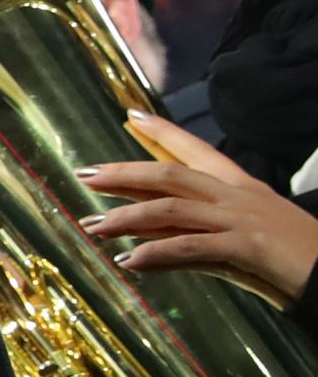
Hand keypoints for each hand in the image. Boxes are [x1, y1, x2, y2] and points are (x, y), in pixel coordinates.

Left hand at [79, 113, 317, 305]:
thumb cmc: (293, 260)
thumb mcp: (239, 243)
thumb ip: (195, 236)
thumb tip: (145, 240)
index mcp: (242, 187)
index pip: (196, 152)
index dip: (163, 133)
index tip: (131, 116)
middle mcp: (239, 196)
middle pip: (172, 175)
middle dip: (125, 173)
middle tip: (84, 174)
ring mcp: (244, 219)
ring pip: (174, 208)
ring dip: (128, 217)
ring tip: (93, 227)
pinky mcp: (250, 248)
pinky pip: (193, 246)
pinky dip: (157, 252)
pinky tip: (129, 260)